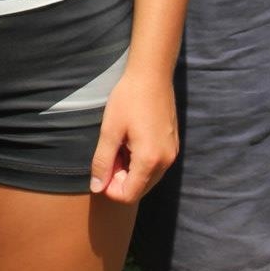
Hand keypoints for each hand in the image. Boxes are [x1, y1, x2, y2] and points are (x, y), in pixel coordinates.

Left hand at [89, 65, 178, 204]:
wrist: (152, 75)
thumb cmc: (129, 99)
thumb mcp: (109, 130)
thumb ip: (102, 162)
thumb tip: (96, 187)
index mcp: (149, 160)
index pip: (129, 195)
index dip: (110, 189)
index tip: (101, 168)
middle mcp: (165, 162)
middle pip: (139, 189)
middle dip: (120, 179)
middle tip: (108, 155)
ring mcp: (171, 154)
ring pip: (147, 179)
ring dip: (129, 171)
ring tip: (118, 146)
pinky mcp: (172, 146)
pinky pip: (155, 166)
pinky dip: (140, 162)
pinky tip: (130, 142)